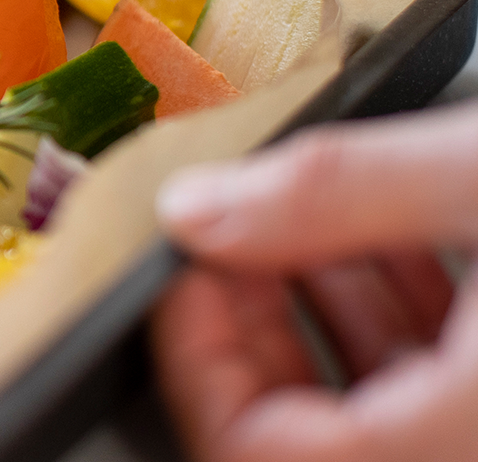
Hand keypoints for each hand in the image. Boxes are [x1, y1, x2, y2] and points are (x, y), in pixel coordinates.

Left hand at [152, 102, 477, 461]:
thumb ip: (332, 194)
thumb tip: (199, 208)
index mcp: (464, 437)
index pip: (254, 450)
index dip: (194, 355)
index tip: (183, 266)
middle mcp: (475, 449)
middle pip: (301, 435)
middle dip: (253, 325)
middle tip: (236, 235)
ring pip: (374, 414)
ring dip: (324, 316)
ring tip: (313, 224)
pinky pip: (437, 394)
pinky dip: (399, 322)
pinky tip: (396, 243)